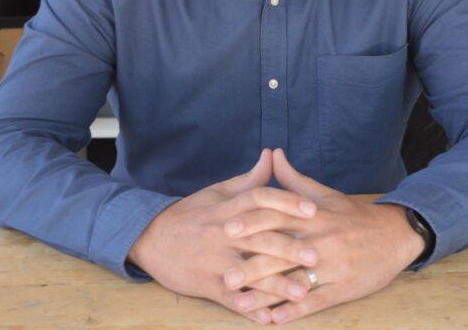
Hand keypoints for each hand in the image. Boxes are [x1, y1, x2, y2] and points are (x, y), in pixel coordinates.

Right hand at [126, 148, 319, 323]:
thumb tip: (272, 155)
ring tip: (303, 291)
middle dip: (288, 247)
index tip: (313, 210)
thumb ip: (249, 179)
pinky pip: (231, 299)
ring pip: (248, 272)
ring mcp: (214, 260)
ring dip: (276, 284)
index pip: (260, 199)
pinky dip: (250, 309)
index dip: (287, 203)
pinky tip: (270, 318)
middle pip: (258, 237)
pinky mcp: (206, 284)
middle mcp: (222, 232)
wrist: (150, 238)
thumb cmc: (190, 213)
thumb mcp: (217, 192)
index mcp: (227, 207)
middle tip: (316, 255)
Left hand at [223, 148, 425, 323]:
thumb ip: (294, 179)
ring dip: (267, 294)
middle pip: (282, 252)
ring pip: (296, 281)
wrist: (395, 235)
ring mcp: (333, 265)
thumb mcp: (324, 194)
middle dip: (252, 265)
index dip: (253, 222)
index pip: (279, 217)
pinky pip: (317, 301)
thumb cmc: (354, 215)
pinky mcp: (344, 288)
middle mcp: (321, 240)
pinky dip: (295, 311)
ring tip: (241, 303)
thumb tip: (272, 154)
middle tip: (225, 275)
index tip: (227, 228)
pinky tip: (274, 320)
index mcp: (314, 216)